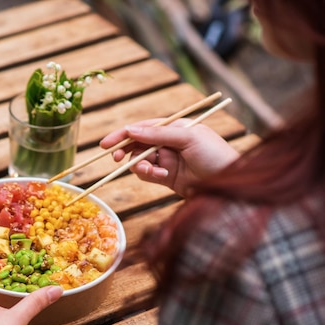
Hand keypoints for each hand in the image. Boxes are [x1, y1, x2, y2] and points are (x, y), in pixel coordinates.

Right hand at [100, 119, 238, 195]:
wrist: (230, 185)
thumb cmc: (215, 155)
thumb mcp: (188, 138)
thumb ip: (158, 134)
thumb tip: (130, 130)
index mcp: (174, 128)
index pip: (143, 127)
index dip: (123, 134)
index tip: (107, 143)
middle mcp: (168, 143)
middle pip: (137, 144)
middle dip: (125, 151)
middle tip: (115, 159)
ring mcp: (167, 160)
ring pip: (140, 161)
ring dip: (139, 165)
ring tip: (151, 171)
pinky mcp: (167, 178)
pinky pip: (148, 174)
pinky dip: (148, 175)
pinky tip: (160, 176)